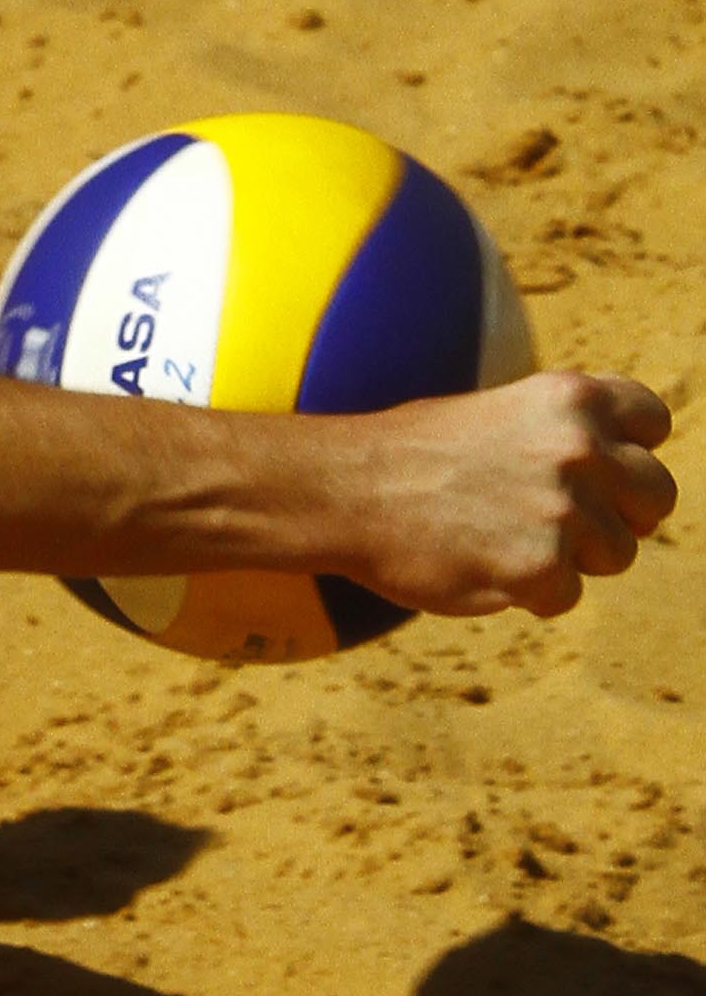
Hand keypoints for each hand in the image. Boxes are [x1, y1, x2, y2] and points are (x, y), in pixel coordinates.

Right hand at [346, 371, 676, 618]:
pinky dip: (529, 594)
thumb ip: (560, 431)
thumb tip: (615, 464)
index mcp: (569, 398)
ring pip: (616, 555)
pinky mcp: (542, 568)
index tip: (599, 468)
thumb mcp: (494, 410)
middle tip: (560, 521)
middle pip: (655, 497)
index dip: (630, 450)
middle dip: (618, 515)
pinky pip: (567, 597)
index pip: (651, 423)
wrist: (340, 491)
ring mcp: (565, 510)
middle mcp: (580, 448)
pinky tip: (480, 567)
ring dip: (570, 559)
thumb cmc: (407, 453)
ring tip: (501, 541)